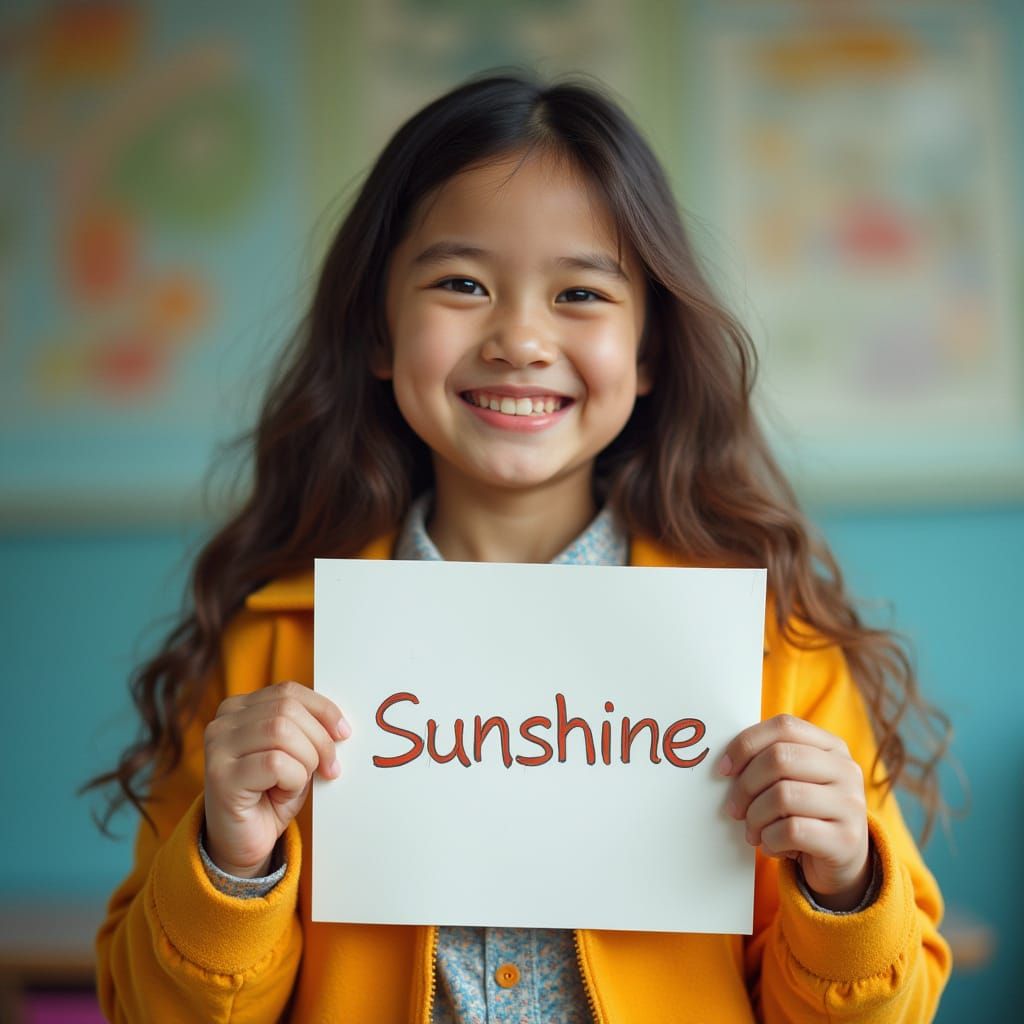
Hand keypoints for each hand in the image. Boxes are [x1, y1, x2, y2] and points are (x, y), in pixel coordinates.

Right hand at [203, 681, 350, 876]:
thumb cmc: (270, 796)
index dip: (322, 710)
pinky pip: (275, 763)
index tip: (343, 733)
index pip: (288, 691)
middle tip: (329, 768)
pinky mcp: (220, 776)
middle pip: (287, 709)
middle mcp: (223, 723)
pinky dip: (293, 779)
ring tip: (299, 782)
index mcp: (240, 708)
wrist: (242, 844)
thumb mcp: (295, 755)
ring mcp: (217, 748)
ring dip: (306, 760)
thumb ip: (307, 732)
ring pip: (282, 732)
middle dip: (319, 740)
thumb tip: (339, 725)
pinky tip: (283, 794)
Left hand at [717, 714, 870, 910]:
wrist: (845, 860)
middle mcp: (846, 770)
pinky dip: (770, 840)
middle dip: (745, 785)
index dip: (747, 744)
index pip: (784, 726)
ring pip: (783, 796)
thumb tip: (725, 762)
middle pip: (780, 758)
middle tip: (734, 808)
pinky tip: (771, 845)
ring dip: (755, 817)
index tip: (724, 769)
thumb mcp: (795, 779)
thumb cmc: (807, 812)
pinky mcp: (845, 839)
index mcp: (831, 746)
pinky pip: (792, 831)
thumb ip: (770, 761)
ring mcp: (850, 804)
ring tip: (753, 830)